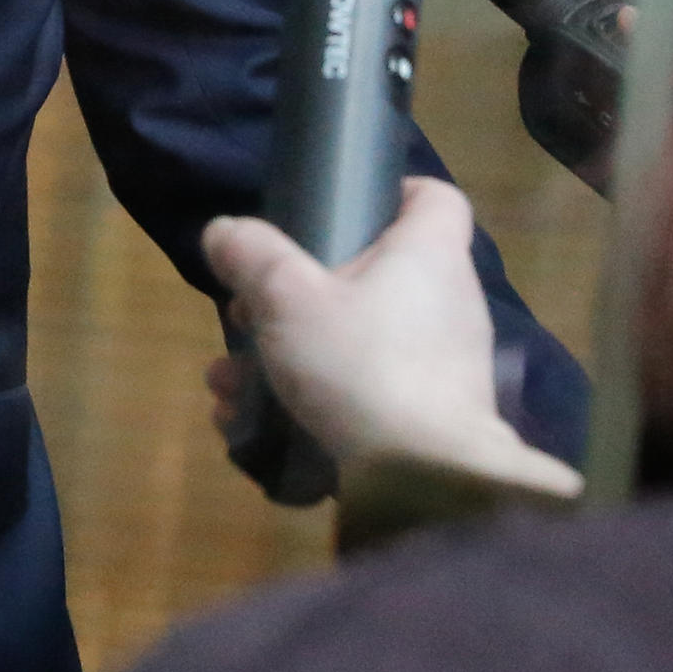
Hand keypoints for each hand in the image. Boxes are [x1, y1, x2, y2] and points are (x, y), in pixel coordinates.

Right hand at [200, 180, 578, 501]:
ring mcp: (444, 364)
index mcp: (429, 254)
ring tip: (232, 385)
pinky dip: (315, 402)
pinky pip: (366, 392)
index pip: (432, 196)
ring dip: (290, 356)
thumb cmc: (361, 365)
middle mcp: (448, 301)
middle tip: (249, 317)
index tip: (334, 212)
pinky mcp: (431, 418)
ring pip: (358, 341)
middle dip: (299, 295)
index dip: (389, 193)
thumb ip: (252, 258)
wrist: (425, 478)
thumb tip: (224, 231)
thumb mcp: (288, 299)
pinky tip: (256, 428)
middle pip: (373, 274)